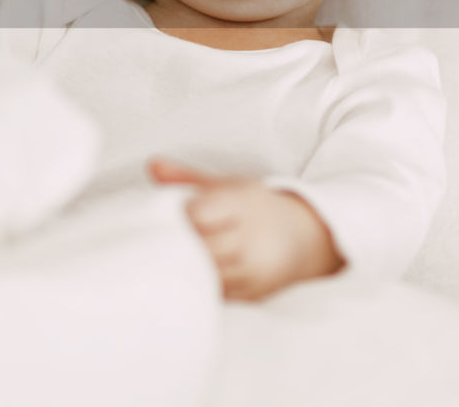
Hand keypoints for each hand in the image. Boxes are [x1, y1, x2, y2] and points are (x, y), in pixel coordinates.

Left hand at [147, 158, 344, 300]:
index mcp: (241, 203)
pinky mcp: (254, 293)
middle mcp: (250, 236)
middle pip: (201, 246)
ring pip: (208, 274)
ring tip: (172, 262)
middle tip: (163, 244)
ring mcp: (254, 268)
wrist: (306, 237)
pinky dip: (202, 288)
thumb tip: (152, 165)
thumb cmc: (255, 207)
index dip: (180, 218)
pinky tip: (191, 278)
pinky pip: (219, 294)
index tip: (171, 218)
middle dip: (180, 246)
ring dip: (189, 269)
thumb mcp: (225, 186)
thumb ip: (187, 177)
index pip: (197, 214)